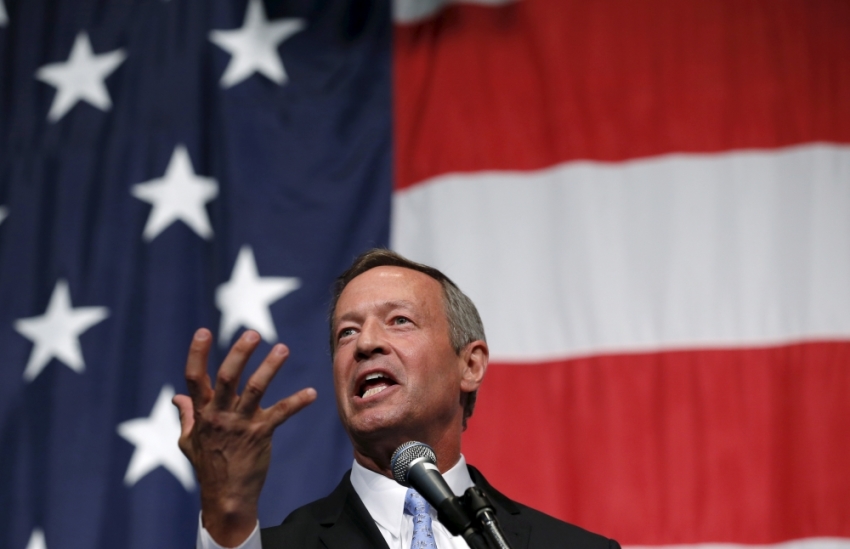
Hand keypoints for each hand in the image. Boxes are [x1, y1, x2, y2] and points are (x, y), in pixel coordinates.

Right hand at [172, 328, 316, 546]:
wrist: (226, 497)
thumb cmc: (208, 466)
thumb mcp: (189, 441)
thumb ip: (187, 415)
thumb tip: (177, 397)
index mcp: (202, 412)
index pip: (194, 378)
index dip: (197, 354)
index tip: (204, 331)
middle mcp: (220, 415)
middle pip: (227, 377)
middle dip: (239, 353)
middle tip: (253, 334)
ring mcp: (241, 424)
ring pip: (255, 389)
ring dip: (270, 367)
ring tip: (283, 348)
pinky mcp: (261, 434)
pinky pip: (281, 414)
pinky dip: (297, 402)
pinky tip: (312, 393)